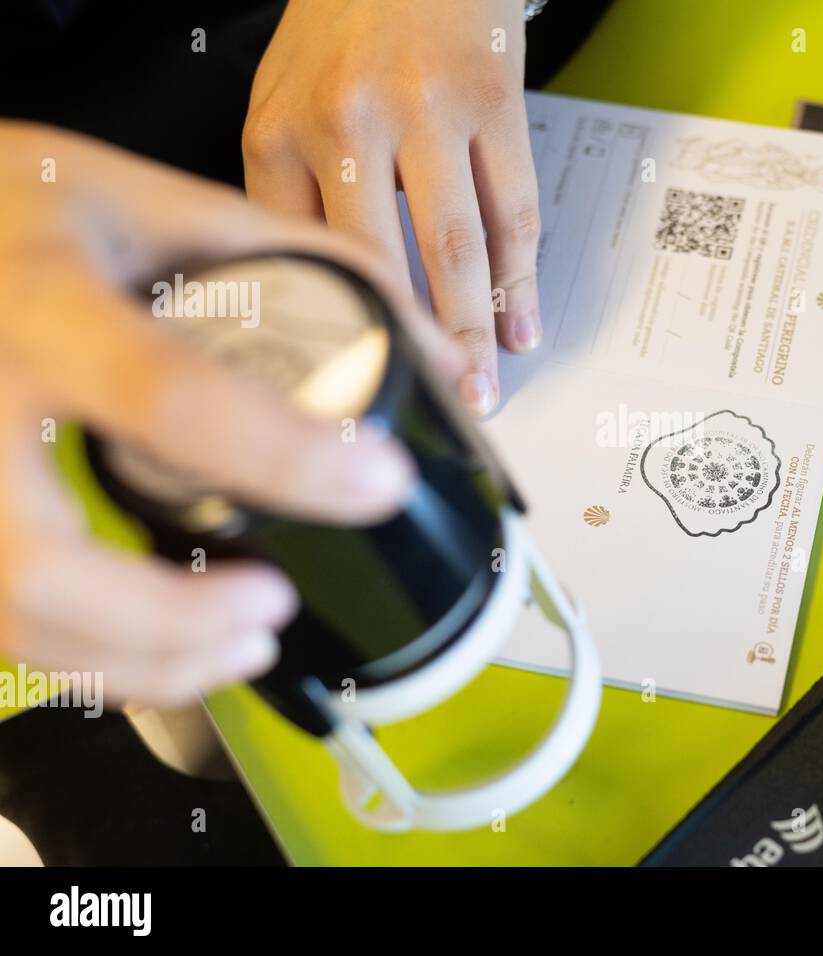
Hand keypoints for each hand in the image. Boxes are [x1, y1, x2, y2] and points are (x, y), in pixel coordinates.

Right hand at [0, 121, 465, 705]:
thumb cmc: (23, 208)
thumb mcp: (154, 202)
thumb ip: (299, 262)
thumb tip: (433, 352)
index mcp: (45, 302)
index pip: (169, 397)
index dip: (286, 455)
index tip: (382, 482)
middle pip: (44, 560)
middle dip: (174, 618)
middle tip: (274, 608)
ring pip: (13, 611)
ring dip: (138, 660)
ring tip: (243, 647)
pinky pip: (0, 616)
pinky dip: (90, 659)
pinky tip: (164, 655)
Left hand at [243, 0, 540, 415]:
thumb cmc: (347, 24)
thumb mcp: (283, 101)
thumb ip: (290, 194)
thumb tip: (321, 296)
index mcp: (279, 132)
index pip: (300, 260)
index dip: (331, 338)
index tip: (350, 392)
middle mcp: (346, 123)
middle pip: (383, 269)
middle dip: (414, 353)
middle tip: (435, 405)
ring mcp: (426, 111)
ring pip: (457, 251)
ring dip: (475, 332)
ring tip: (484, 385)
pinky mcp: (493, 101)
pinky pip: (514, 210)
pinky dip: (524, 279)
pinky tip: (523, 321)